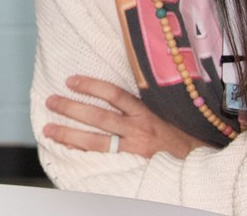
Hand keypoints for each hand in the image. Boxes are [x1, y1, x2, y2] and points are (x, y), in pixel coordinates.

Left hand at [44, 75, 206, 159]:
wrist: (197, 164)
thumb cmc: (178, 137)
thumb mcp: (163, 114)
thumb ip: (138, 106)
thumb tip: (109, 95)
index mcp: (146, 112)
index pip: (114, 94)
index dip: (91, 86)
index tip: (70, 80)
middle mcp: (138, 129)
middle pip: (99, 117)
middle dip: (72, 109)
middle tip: (51, 101)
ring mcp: (134, 149)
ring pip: (96, 141)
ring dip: (69, 134)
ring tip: (49, 130)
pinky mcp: (132, 165)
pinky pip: (103, 159)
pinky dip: (83, 154)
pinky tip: (67, 150)